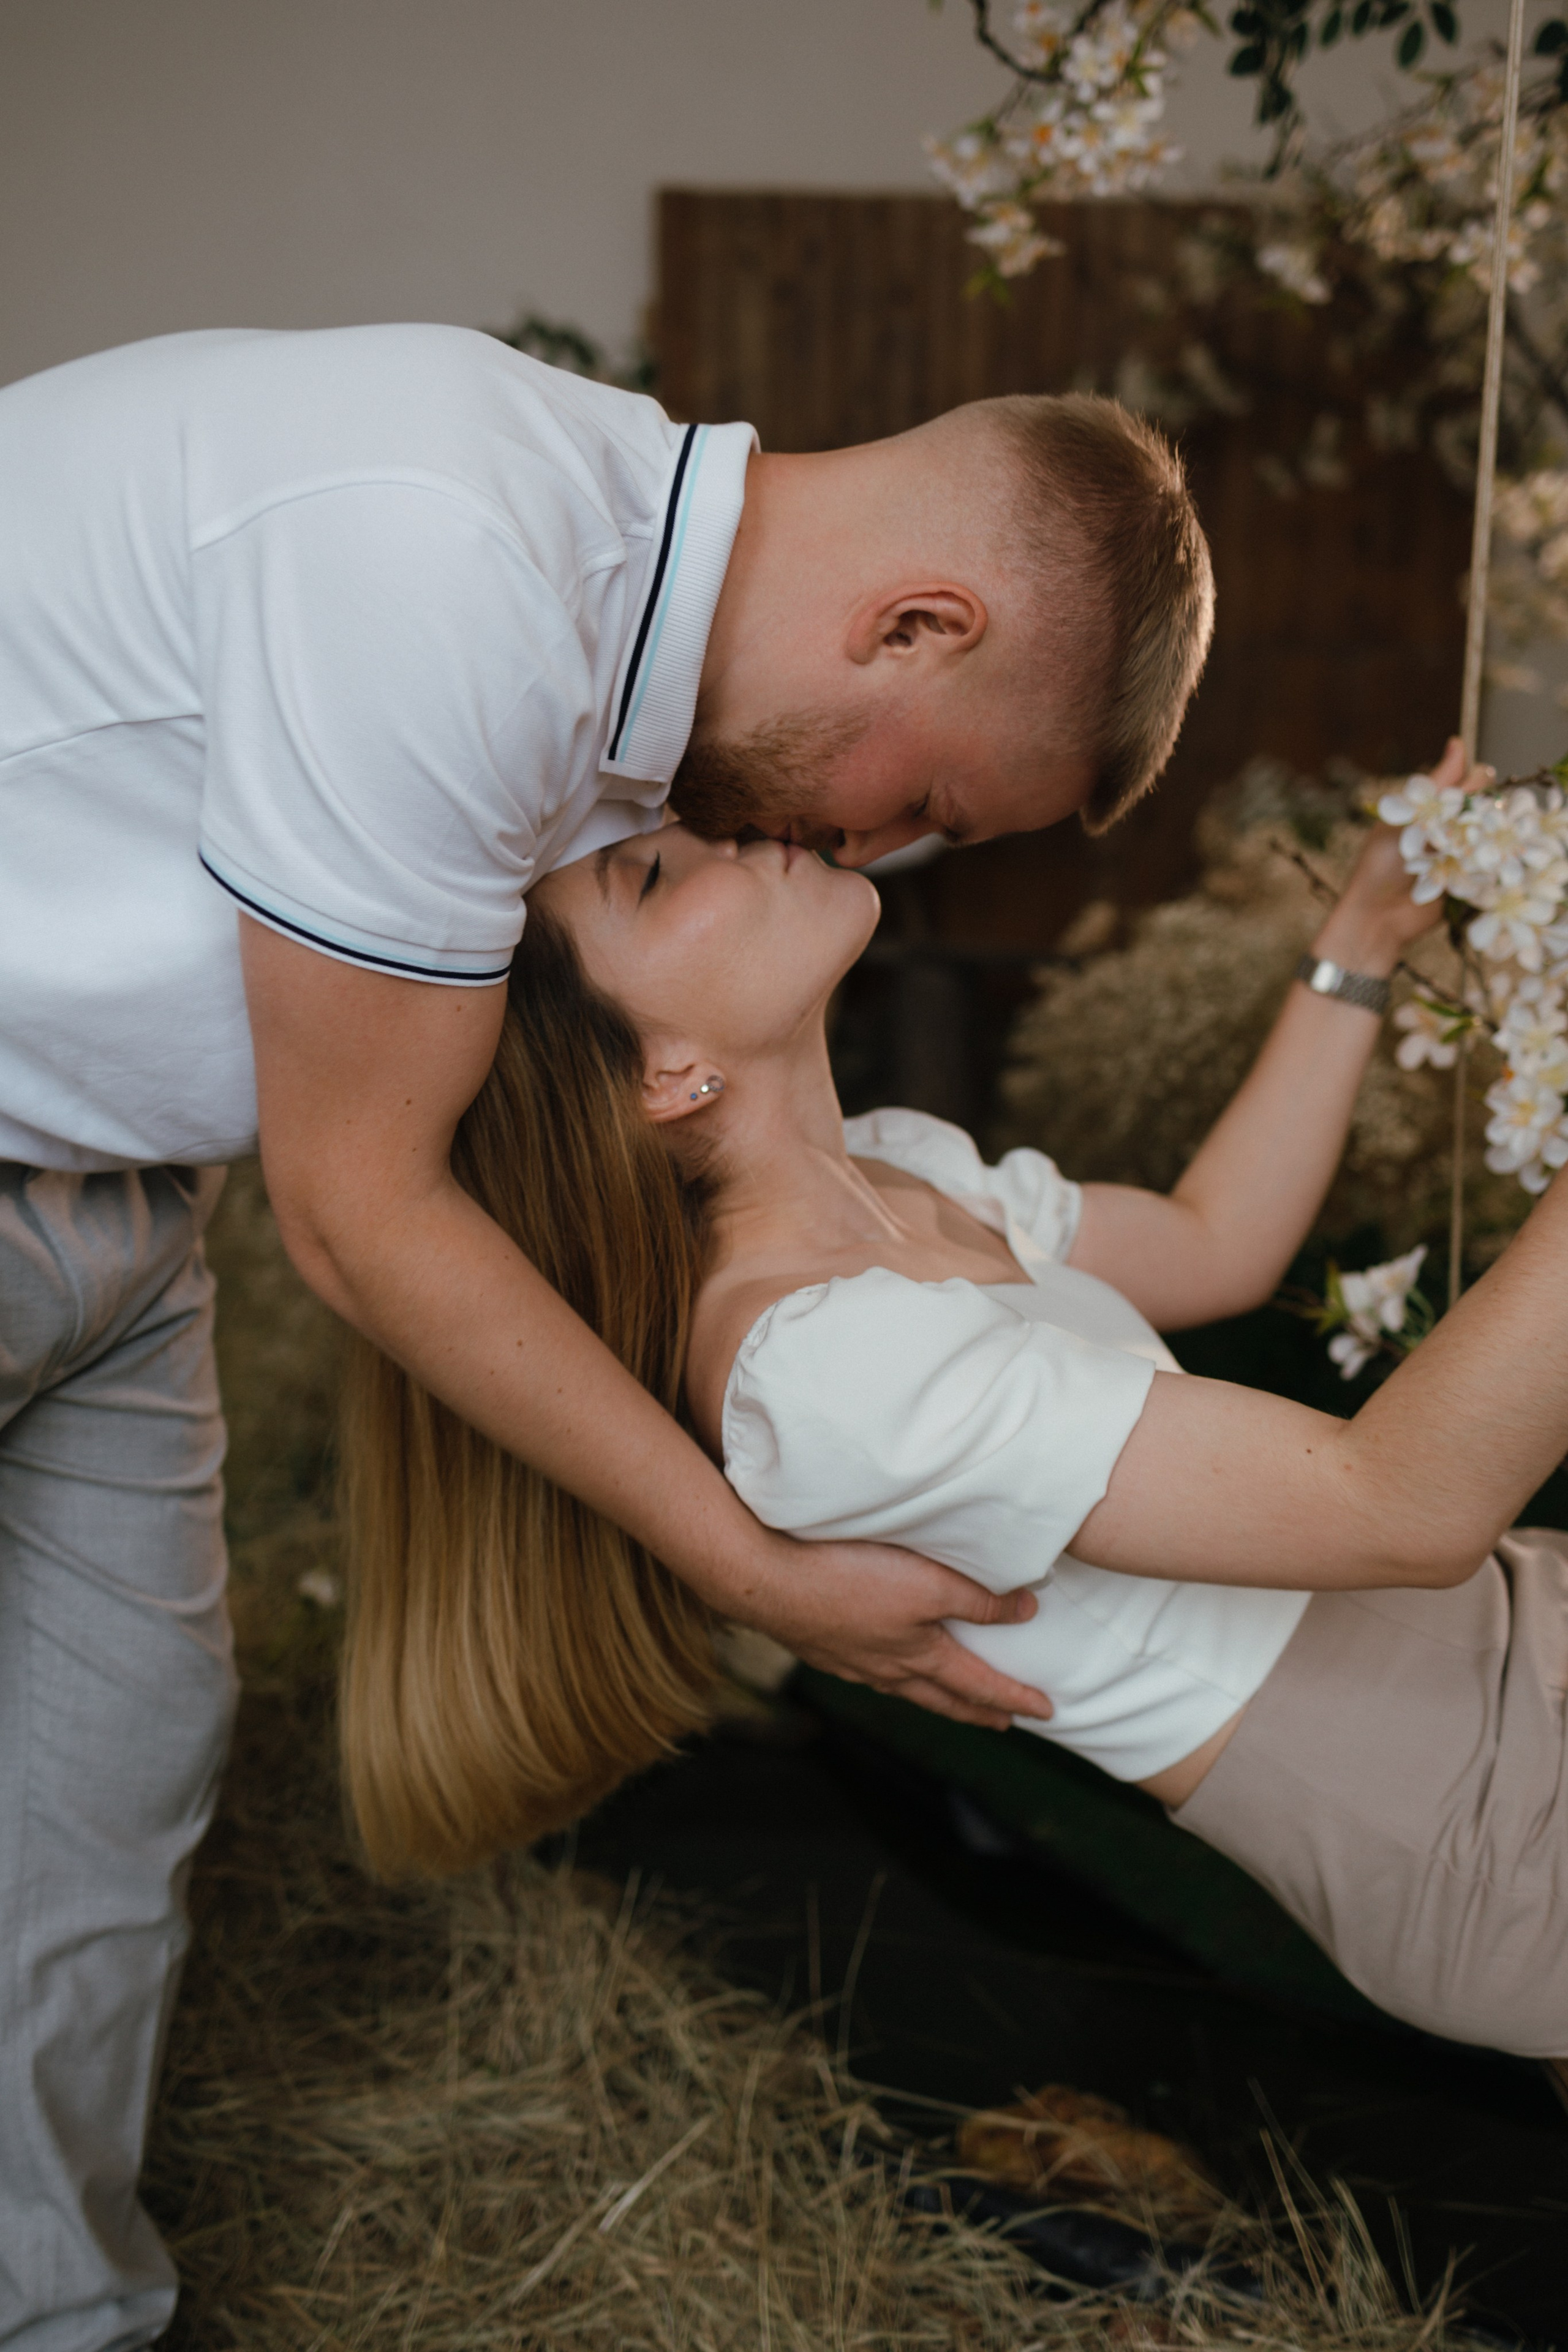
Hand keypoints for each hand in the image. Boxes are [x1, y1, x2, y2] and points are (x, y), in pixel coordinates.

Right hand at [740, 1533, 1052, 1730]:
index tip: (1047, 1711)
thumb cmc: (850, 1577)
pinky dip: (894, 1679)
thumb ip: (978, 1599)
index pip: (980, 1684)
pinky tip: (883, 1667)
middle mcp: (888, 1668)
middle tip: (1004, 1724)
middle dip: (977, 1711)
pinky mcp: (823, 1646)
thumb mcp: (929, 1582)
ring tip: (949, 1699)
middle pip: (943, 1698)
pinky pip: (872, 1674)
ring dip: (936, 1697)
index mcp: (920, 1656)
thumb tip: (1026, 1612)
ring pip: (906, 1688)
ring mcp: (852, 1661)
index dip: (1016, 1697)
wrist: (768, 1579)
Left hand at [1322, 739, 1491, 968]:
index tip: (1465, 789)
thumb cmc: (1380, 866)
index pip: (1466, 783)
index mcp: (1433, 810)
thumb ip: (1435, 786)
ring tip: (1468, 843)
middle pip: (1485, 806)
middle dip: (1483, 809)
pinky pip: (1493, 865)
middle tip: (1464, 823)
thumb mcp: (1404, 819)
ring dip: (1489, 835)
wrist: (1377, 917)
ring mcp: (1465, 855)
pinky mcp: (1473, 881)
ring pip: (1495, 834)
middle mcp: (1453, 829)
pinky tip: (1483, 859)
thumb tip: (1457, 742)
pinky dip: (1491, 861)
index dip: (1472, 782)